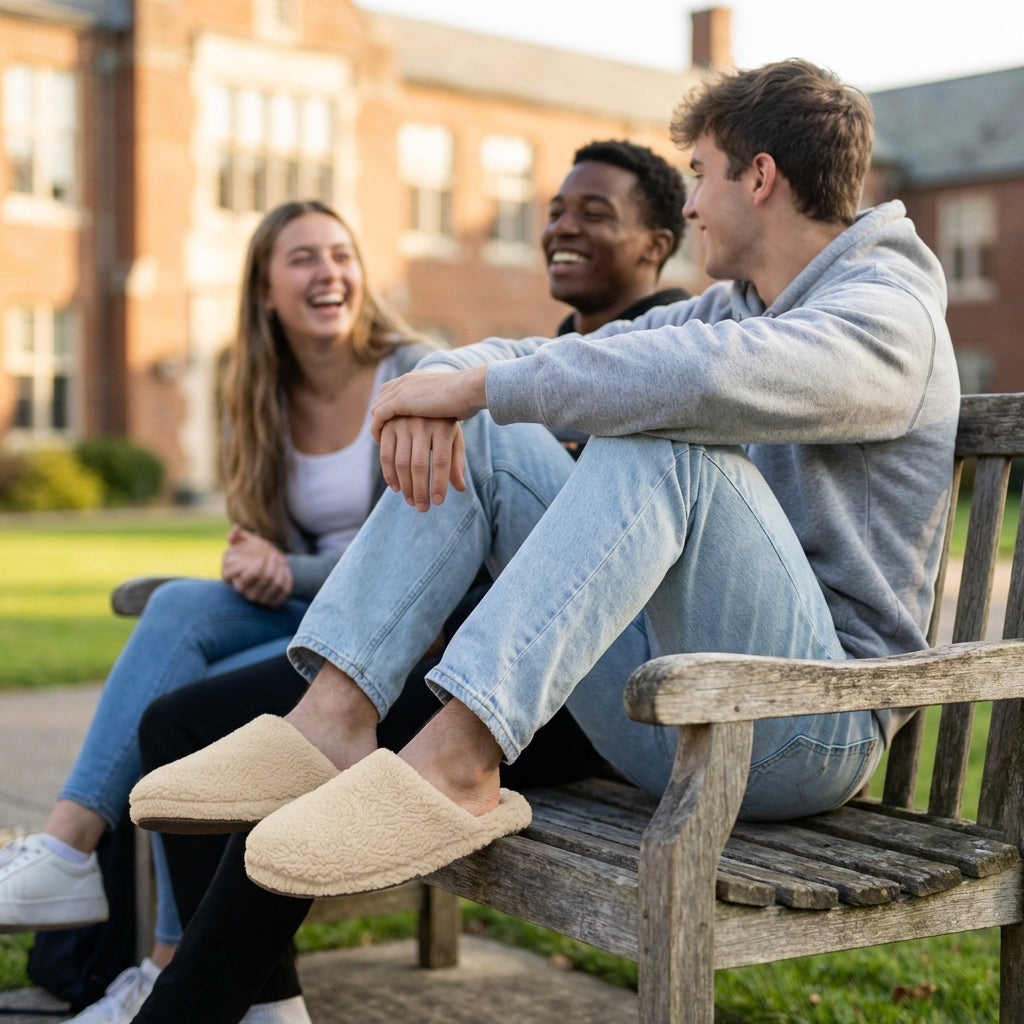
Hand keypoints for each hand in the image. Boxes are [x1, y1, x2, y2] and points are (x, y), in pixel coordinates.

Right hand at [221, 524, 293, 606]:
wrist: (261, 564)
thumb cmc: (247, 552)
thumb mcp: (240, 543)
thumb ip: (235, 536)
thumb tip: (236, 528)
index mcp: (233, 579)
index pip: (245, 579)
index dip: (255, 568)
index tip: (261, 557)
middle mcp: (245, 592)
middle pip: (264, 580)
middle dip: (272, 564)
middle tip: (273, 554)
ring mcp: (259, 598)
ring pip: (276, 584)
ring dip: (281, 568)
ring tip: (280, 557)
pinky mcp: (271, 602)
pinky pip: (284, 592)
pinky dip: (288, 579)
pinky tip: (285, 569)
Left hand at [370, 367, 487, 441]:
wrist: (469, 389)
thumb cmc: (467, 398)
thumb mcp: (448, 400)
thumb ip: (440, 408)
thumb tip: (446, 420)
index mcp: (415, 378)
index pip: (391, 390)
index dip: (387, 408)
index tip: (390, 426)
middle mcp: (404, 381)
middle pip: (380, 399)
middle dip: (379, 419)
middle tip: (383, 437)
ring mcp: (401, 390)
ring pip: (376, 410)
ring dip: (377, 428)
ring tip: (382, 445)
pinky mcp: (400, 400)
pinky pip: (378, 417)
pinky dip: (376, 430)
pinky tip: (382, 443)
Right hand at [377, 416, 465, 510]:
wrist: (426, 393)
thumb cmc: (444, 422)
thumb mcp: (454, 438)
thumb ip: (456, 462)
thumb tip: (460, 489)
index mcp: (443, 427)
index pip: (441, 462)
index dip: (439, 484)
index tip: (438, 503)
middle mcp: (422, 424)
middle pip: (419, 465)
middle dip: (420, 490)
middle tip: (422, 508)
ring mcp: (403, 424)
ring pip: (401, 462)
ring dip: (405, 486)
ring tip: (410, 502)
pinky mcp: (388, 426)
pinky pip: (386, 455)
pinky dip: (389, 474)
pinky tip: (396, 488)